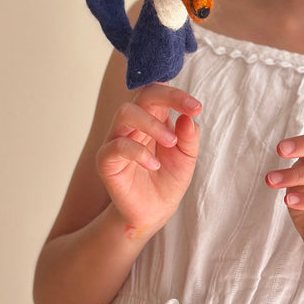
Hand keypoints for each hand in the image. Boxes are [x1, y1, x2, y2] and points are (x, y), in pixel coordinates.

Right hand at [96, 83, 201, 241]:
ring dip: (152, 123)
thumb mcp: (187, 157)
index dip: (177, 93)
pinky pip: (117, 146)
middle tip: (192, 112)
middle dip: (168, 98)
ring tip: (171, 142)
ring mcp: (116, 139)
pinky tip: (154, 164)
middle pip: (143, 95)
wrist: (155, 211)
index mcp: (153, 117)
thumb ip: (189, 136)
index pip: (159, 92)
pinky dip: (138, 152)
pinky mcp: (106, 160)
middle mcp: (133, 124)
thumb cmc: (169, 179)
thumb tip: (188, 117)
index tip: (197, 107)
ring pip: (125, 112)